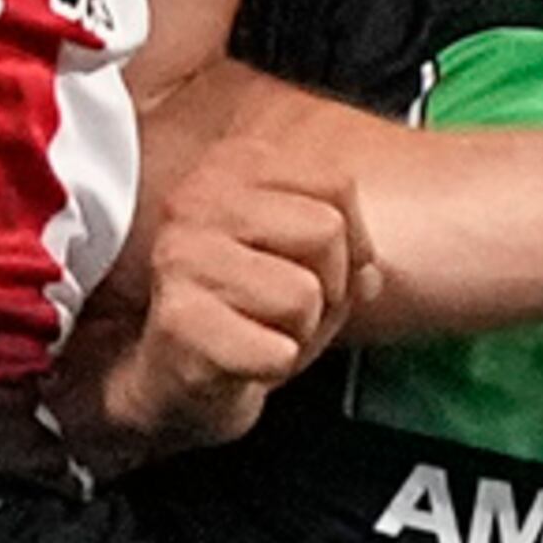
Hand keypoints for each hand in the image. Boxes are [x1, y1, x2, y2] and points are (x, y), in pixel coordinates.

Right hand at [80, 143, 377, 454]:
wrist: (171, 378)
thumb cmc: (242, 311)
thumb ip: (347, 249)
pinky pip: (277, 351)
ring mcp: (182, 257)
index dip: (352, 242)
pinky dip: (275, 367)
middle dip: (328, 288)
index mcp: (231, 165)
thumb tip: (371, 271)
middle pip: (325, 231)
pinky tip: (243, 360)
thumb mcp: (302, 261)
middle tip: (289, 311)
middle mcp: (198, 199)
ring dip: (299, 332)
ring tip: (260, 332)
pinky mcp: (180, 320)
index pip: (335, 184)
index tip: (323, 271)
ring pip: (303, 295)